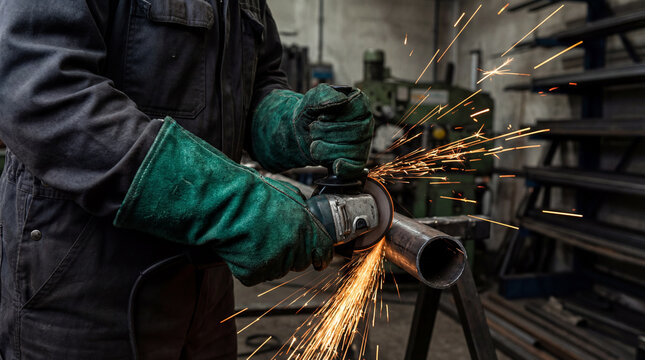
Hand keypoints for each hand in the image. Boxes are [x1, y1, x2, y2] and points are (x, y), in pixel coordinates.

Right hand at [114, 118, 333, 285]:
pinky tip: (243, 248)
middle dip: (290, 253)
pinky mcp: (254, 273)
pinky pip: (256, 275)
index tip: (319, 259)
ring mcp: (274, 262)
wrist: (221, 205)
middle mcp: (293, 247)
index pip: (323, 252)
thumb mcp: (286, 193)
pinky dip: (249, 266)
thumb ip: (302, 210)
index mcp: (305, 227)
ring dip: (269, 258)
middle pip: (300, 262)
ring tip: (254, 238)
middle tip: (272, 238)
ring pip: (278, 269)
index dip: (320, 255)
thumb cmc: (249, 195)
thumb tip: (307, 215)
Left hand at [251, 84, 373, 179]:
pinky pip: (355, 168)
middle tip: (313, 129)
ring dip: (325, 148)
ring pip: (351, 150)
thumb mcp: (311, 99)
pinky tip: (335, 166)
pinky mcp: (355, 162)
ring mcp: (362, 144)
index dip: (337, 114)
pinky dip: (344, 168)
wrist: (300, 133)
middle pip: (355, 131)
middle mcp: (365, 124)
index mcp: (359, 104)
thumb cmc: (310, 114)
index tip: (321, 116)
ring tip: (314, 142)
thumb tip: (342, 100)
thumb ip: (324, 95)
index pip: (358, 108)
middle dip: (326, 132)